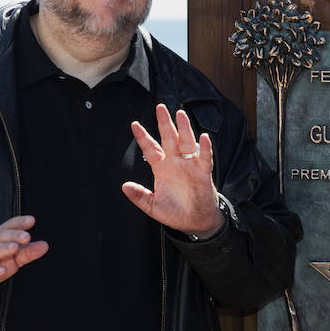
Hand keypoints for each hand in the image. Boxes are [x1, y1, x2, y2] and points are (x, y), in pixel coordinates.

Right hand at [0, 216, 48, 296]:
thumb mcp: (10, 259)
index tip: (31, 220)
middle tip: (27, 236)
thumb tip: (45, 245)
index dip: (18, 223)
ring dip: (2, 248)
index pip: (7, 227)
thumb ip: (26, 253)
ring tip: (15, 248)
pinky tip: (2, 271)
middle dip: (13, 235)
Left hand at [123, 104, 223, 235]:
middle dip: (164, 123)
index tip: (134, 124)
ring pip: (186, 142)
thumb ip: (139, 196)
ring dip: (184, 128)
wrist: (195, 223)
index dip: (143, 137)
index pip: (151, 148)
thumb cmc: (175, 213)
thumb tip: (124, 186)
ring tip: (180, 114)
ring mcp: (190, 166)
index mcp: (161, 168)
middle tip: (160, 107)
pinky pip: (204, 158)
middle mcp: (175, 163)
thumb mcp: (152, 206)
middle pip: (169, 138)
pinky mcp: (203, 173)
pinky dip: (205, 148)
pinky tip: (203, 137)